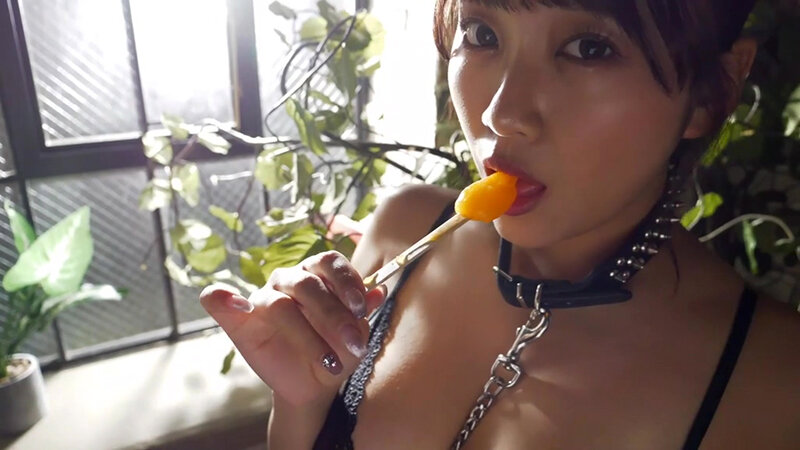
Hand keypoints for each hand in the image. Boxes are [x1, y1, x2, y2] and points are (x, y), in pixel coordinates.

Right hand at [200, 251, 385, 407]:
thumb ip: (362, 312)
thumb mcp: (356, 336)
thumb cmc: (336, 351)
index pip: (329, 262)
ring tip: (329, 362)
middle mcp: (289, 280)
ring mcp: (263, 299)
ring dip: (308, 336)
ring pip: (280, 305)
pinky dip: (221, 298)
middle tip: (355, 345)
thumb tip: (380, 290)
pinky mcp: (238, 321)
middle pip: (308, 284)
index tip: (362, 307)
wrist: (315, 386)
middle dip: (334, 316)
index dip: (346, 280)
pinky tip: (235, 304)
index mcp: (317, 274)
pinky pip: (217, 301)